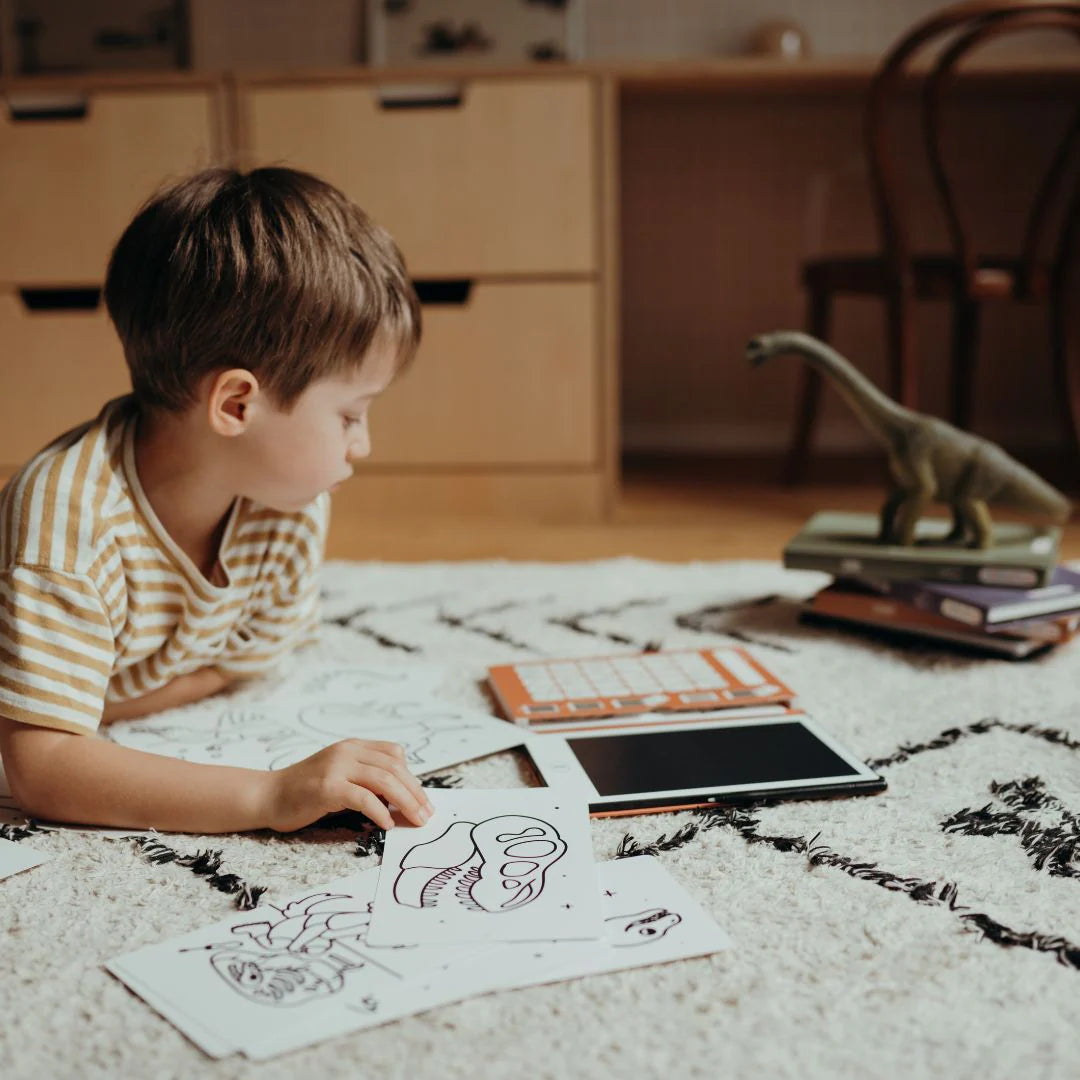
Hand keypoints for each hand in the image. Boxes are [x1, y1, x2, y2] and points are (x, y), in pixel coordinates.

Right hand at [258, 739, 433, 831]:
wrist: (268, 796)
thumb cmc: (305, 792)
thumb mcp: (340, 776)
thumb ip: (366, 780)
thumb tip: (401, 799)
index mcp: (352, 746)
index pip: (393, 754)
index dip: (412, 776)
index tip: (422, 799)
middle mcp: (346, 752)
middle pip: (393, 767)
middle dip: (415, 792)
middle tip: (427, 814)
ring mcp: (336, 767)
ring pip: (384, 780)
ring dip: (406, 802)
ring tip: (415, 820)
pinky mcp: (327, 787)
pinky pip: (364, 798)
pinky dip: (380, 811)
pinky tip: (387, 824)